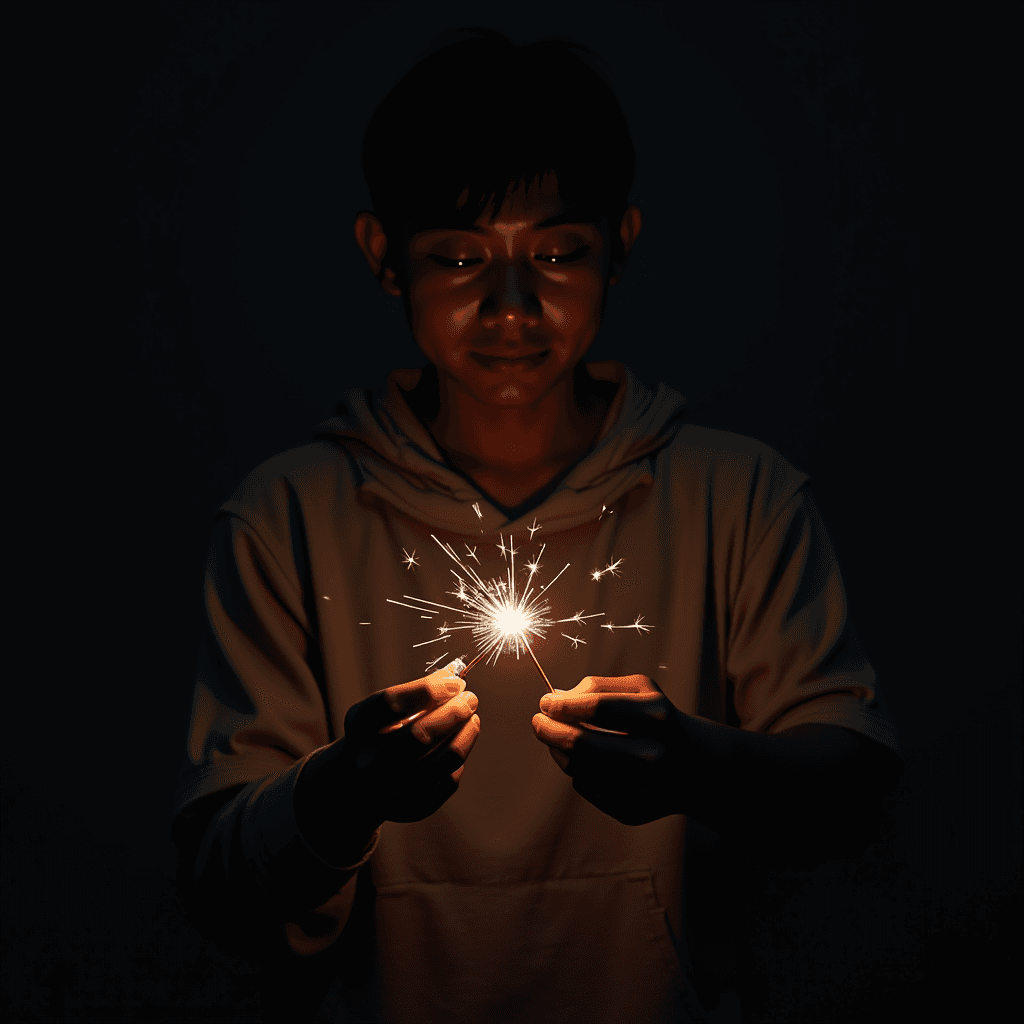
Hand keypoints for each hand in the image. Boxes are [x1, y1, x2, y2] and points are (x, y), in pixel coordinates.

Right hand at [295, 662, 480, 859]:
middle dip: (453, 713)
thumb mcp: (386, 709)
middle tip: (471, 699)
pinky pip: (447, 782)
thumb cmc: (381, 731)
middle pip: (419, 736)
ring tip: (473, 719)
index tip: (455, 681)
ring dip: (465, 736)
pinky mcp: (409, 808)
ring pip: (440, 762)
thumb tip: (455, 676)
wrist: (357, 780)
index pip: (391, 703)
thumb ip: (418, 692)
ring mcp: (387, 789)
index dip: (428, 689)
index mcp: (358, 728)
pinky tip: (460, 744)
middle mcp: (367, 762)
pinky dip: (458, 761)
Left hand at [531, 674, 686, 825]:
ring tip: (556, 739)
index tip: (545, 702)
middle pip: (583, 745)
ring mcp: (643, 787)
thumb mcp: (639, 690)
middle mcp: (652, 754)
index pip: (598, 708)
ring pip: (579, 770)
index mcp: (656, 716)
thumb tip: (556, 698)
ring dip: (559, 751)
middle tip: (537, 722)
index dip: (563, 705)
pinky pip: (587, 788)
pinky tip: (583, 760)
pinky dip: (577, 771)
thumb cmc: (657, 718)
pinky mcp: (633, 810)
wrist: (695, 765)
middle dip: (550, 731)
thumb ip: (597, 686)